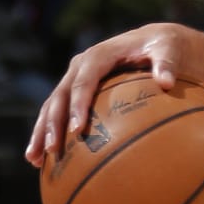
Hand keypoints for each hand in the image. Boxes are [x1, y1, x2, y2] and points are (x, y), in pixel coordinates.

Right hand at [25, 21, 186, 165]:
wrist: (153, 42)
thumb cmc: (163, 47)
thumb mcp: (168, 49)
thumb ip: (167, 63)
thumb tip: (167, 82)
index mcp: (98, 56)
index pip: (83, 81)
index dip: (77, 104)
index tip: (76, 129)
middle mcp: (80, 66)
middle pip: (60, 96)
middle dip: (53, 123)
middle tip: (52, 149)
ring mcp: (75, 79)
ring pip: (52, 106)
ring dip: (42, 132)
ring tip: (34, 159)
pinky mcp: (76, 92)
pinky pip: (59, 114)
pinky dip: (50, 134)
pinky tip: (43, 161)